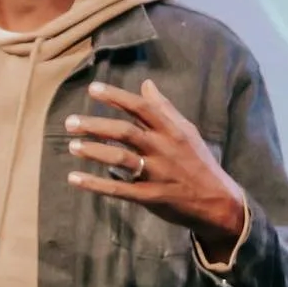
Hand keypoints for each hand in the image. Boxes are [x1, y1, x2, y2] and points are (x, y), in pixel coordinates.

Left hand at [66, 80, 245, 259]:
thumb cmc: (199, 163)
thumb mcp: (187, 132)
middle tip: (70, 122)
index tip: (93, 89)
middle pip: (125, 131)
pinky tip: (75, 178)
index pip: (141, 107)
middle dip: (96, 125)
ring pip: (120, 158)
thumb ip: (165, 109)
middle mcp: (163, 149)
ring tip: (72, 146)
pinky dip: (95, 184)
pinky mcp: (150, 197)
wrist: (217, 202)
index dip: (116, 97)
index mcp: (172, 130)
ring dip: (94, 151)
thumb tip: (146, 84)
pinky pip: (118, 189)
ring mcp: (156, 173)